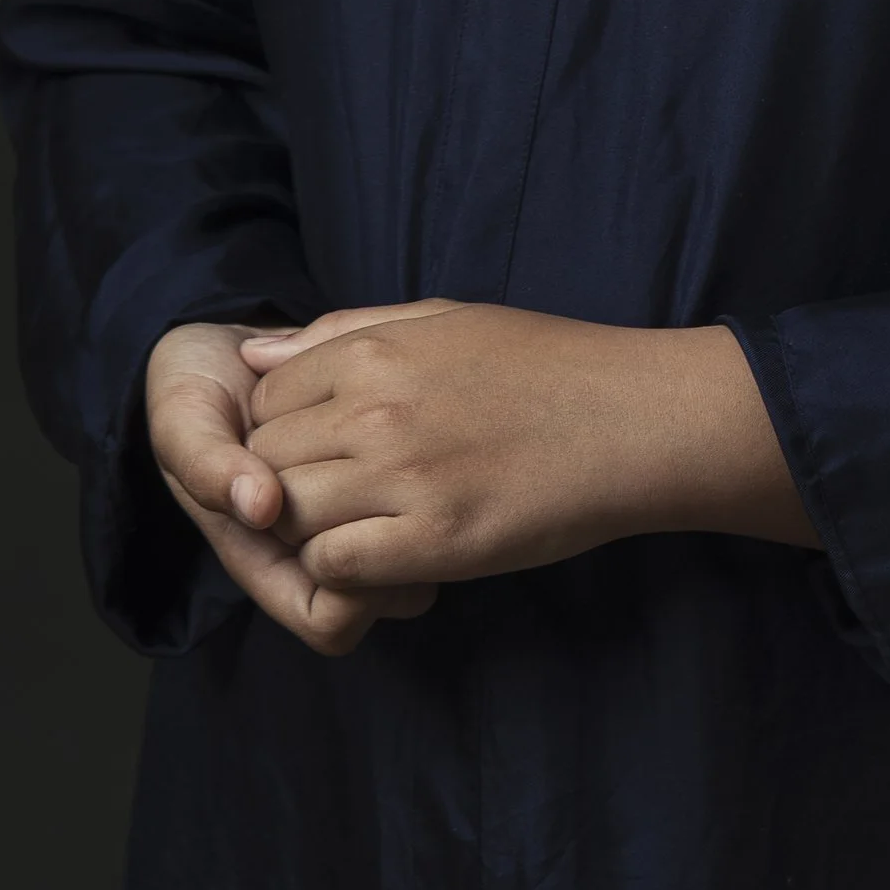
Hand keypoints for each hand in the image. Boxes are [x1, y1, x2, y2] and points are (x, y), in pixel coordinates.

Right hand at [144, 317, 438, 656]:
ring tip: (419, 450)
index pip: (330, 623)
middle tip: (415, 489)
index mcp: (267, 554)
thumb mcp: (181, 422)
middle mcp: (317, 541)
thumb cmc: (194, 391)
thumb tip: (260, 505)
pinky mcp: (379, 464)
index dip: (351, 596)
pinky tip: (415, 420)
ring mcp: (354, 507)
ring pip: (420, 551)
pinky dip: (427, 470)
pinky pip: (426, 498)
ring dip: (428, 510)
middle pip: (390, 596)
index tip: (358, 528)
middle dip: (410, 555)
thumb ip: (207, 466)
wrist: (226, 340)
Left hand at [235, 299, 817, 596]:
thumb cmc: (547, 364)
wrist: (634, 418)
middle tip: (333, 499)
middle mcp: (376, 410)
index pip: (266, 400)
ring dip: (310, 532)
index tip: (318, 450)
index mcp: (376, 352)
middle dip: (282, 485)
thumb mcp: (445, 319)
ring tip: (359, 529)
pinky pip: (335, 565)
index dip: (280, 431)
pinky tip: (386, 557)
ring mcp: (404, 476)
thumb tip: (255, 357)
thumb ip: (344, 333)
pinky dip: (344, 571)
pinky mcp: (437, 539)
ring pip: (290, 517)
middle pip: (266, 461)